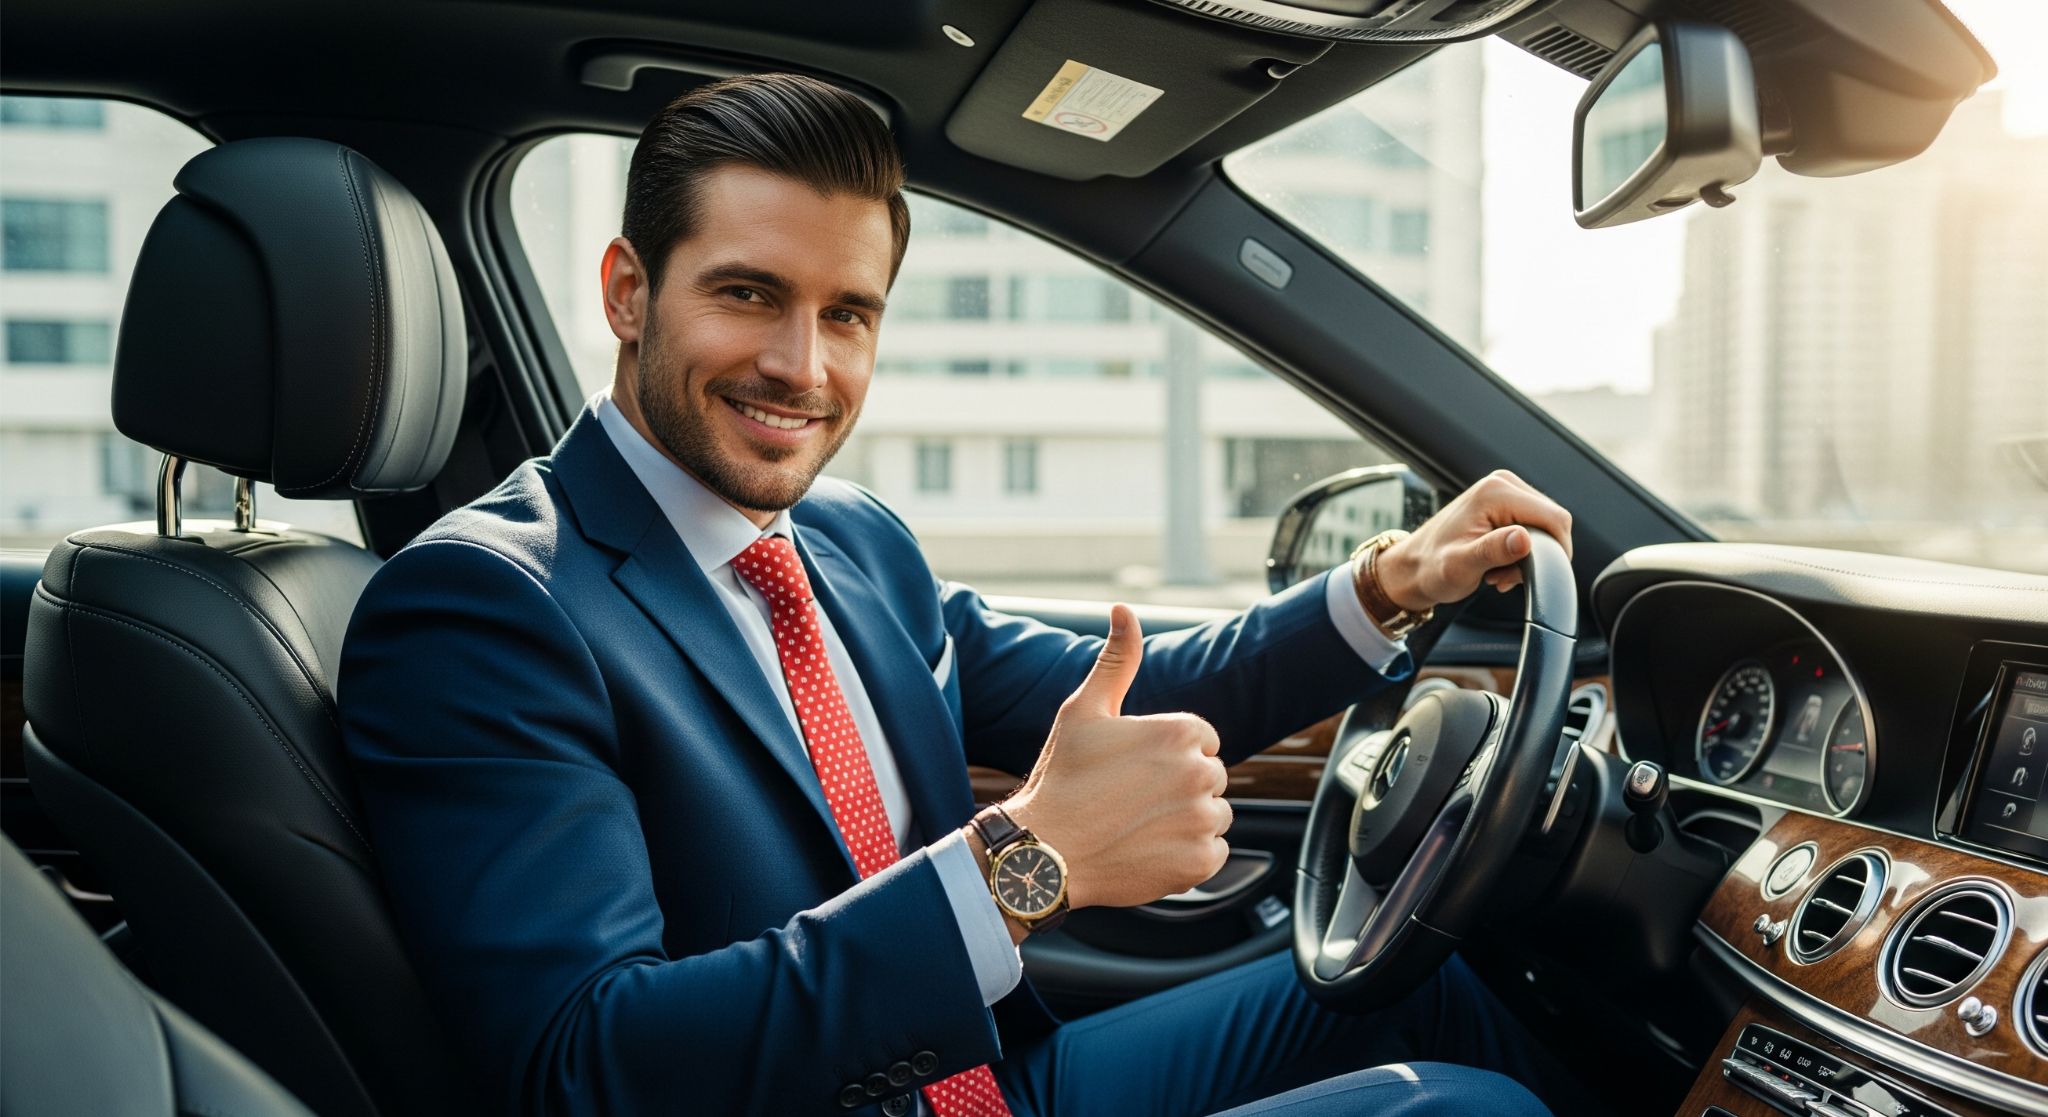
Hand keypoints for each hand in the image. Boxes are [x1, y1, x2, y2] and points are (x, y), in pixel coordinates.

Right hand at [998, 605, 1231, 910]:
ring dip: (1187, 820)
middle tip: (1131, 799)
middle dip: (1180, 786)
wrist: (1044, 851)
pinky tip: (1149, 849)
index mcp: (1179, 731)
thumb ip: (1117, 659)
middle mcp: (1200, 772)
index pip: (1201, 740)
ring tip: (1138, 825)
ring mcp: (1202, 819)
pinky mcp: (1201, 862)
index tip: (1134, 770)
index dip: (1167, 754)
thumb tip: (1124, 609)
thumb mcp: (1084, 709)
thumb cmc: (1062, 777)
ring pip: (1214, 814)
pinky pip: (1213, 852)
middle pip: (1210, 776)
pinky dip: (1189, 855)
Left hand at [1371, 469, 1572, 611]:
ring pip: (1545, 528)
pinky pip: (1533, 528)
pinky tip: (1499, 565)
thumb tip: (1524, 539)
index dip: (1555, 552)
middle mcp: (1503, 484)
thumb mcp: (1461, 565)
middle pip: (1553, 522)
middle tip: (1505, 576)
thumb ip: (1493, 551)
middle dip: (1538, 556)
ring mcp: (1504, 491)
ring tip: (1497, 572)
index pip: (1555, 519)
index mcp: (1496, 492)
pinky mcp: (1505, 503)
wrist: (1412, 568)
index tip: (1527, 576)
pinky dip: (1522, 552)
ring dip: (1529, 557)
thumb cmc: (1431, 568)